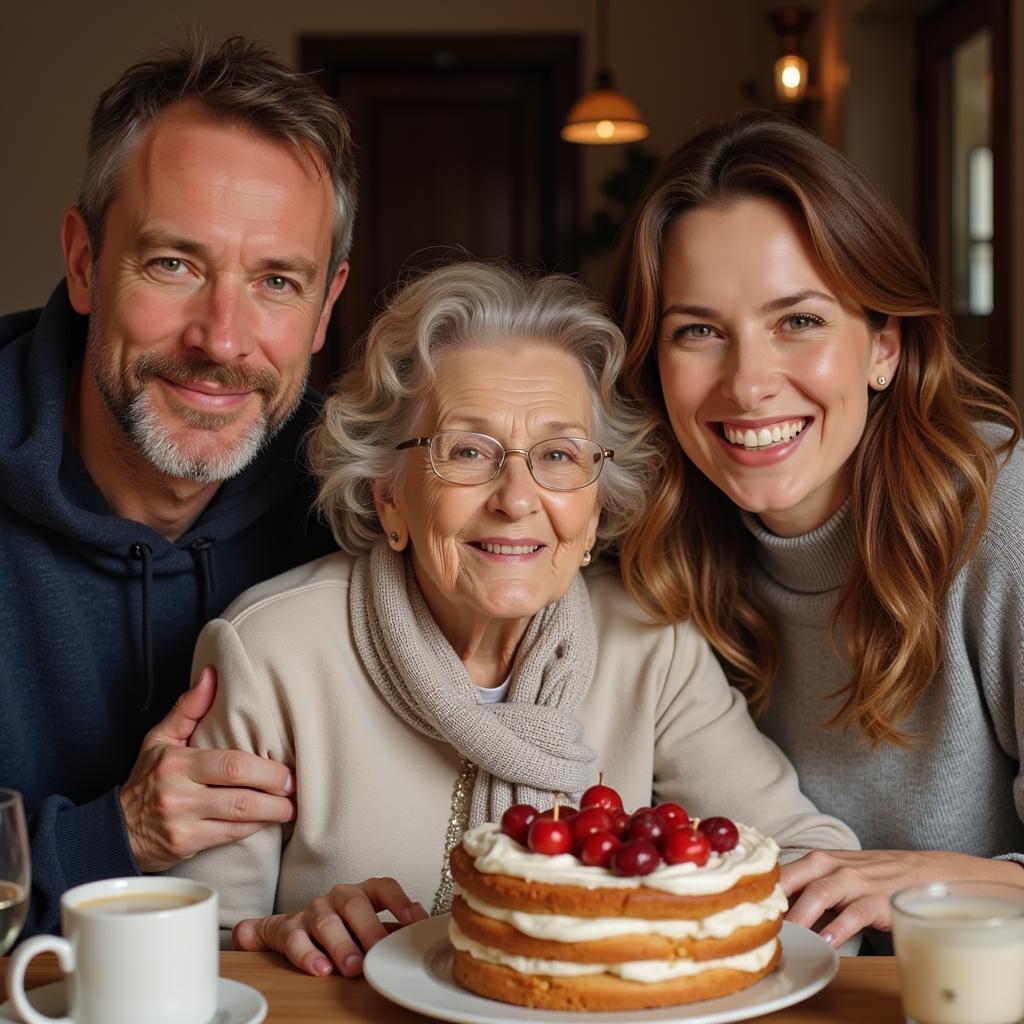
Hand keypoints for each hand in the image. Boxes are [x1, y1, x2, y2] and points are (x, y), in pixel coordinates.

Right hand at [119, 667, 296, 871]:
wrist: (117, 830)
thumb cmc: (147, 778)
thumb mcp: (160, 739)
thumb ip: (189, 708)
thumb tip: (212, 674)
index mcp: (176, 762)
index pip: (230, 764)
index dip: (266, 769)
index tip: (287, 769)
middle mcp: (178, 793)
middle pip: (240, 794)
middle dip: (275, 792)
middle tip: (295, 788)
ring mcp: (182, 822)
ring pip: (240, 819)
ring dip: (273, 813)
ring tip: (292, 806)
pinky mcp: (186, 845)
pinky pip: (231, 837)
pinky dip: (255, 828)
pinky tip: (269, 820)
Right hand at [232, 877, 428, 976]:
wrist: (291, 932)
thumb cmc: (342, 929)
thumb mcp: (369, 925)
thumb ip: (393, 926)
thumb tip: (423, 922)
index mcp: (362, 893)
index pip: (383, 887)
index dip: (400, 901)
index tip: (415, 920)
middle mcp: (338, 897)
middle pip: (355, 905)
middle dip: (369, 929)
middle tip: (378, 951)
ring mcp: (312, 912)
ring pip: (327, 923)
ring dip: (342, 945)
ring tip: (353, 967)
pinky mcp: (288, 930)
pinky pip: (295, 940)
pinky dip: (307, 955)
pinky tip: (321, 969)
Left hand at [781, 848, 1023, 946]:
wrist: (918, 872)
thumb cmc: (866, 878)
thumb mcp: (833, 874)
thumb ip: (804, 888)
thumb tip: (769, 911)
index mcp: (815, 860)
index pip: (780, 872)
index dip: (760, 890)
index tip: (741, 909)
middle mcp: (830, 866)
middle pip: (793, 880)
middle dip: (774, 902)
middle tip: (758, 925)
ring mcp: (853, 881)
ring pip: (819, 894)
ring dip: (802, 916)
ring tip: (788, 937)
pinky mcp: (876, 899)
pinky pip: (853, 913)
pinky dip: (839, 928)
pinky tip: (827, 943)